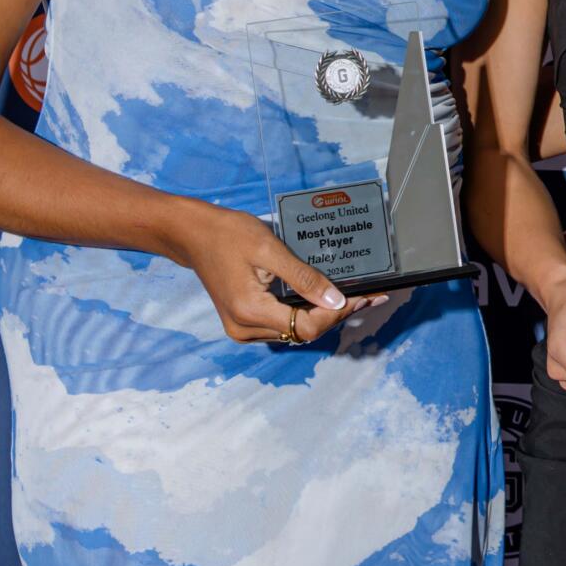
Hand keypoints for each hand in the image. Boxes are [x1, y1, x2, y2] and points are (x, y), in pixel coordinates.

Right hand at [177, 205, 355, 344]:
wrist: (193, 234)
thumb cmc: (228, 234)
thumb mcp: (269, 249)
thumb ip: (303, 278)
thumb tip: (336, 301)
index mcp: (250, 311)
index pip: (306, 326)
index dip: (339, 314)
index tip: (366, 296)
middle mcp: (245, 329)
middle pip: (303, 332)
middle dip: (338, 314)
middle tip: (372, 296)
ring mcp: (242, 329)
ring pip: (295, 331)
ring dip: (325, 315)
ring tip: (357, 297)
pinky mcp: (244, 323)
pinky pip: (283, 325)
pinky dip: (306, 313)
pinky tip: (327, 299)